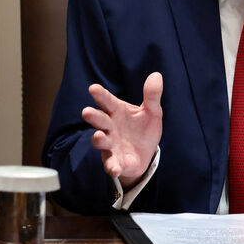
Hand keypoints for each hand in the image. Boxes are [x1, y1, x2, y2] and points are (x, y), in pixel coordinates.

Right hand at [81, 72, 163, 187]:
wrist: (145, 154)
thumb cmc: (143, 129)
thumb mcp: (152, 112)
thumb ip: (152, 96)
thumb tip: (156, 75)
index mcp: (117, 111)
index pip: (107, 101)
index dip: (100, 95)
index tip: (93, 88)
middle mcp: (110, 127)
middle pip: (99, 120)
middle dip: (93, 116)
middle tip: (87, 112)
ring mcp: (111, 145)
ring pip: (100, 141)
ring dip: (98, 139)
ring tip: (100, 137)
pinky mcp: (116, 161)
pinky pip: (111, 164)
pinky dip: (112, 166)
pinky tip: (114, 168)